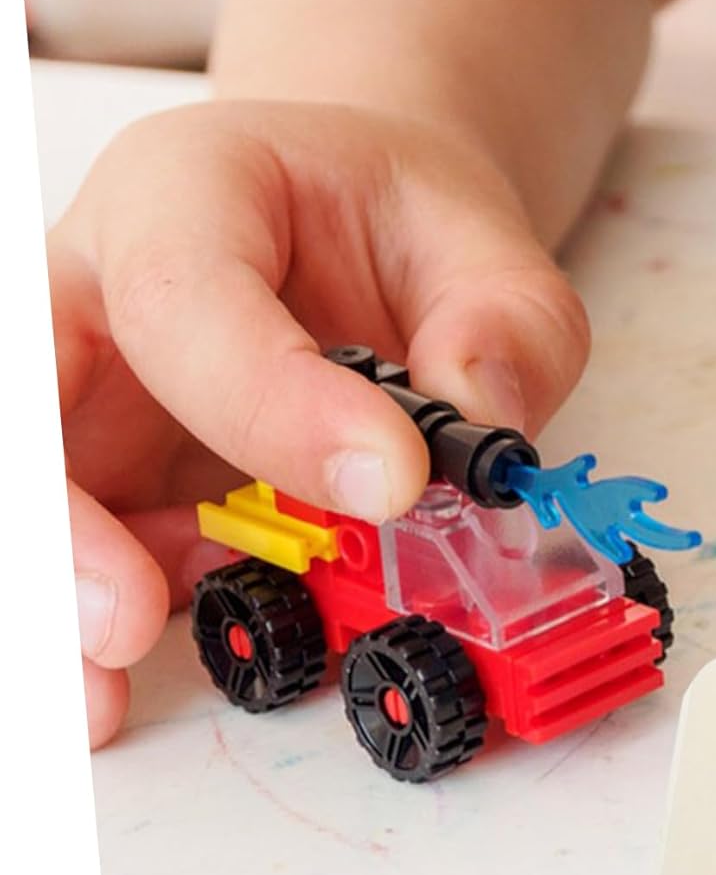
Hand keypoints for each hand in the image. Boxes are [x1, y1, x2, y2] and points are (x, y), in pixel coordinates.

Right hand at [50, 100, 589, 746]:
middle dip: (60, 517)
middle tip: (127, 620)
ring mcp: (91, 382)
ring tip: (107, 685)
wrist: (365, 230)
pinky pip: (85, 529)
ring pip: (35, 471)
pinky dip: (104, 604)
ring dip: (63, 582)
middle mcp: (101, 282)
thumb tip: (480, 422)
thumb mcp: (489, 247)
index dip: (268, 400)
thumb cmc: (401, 222)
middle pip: (30, 390)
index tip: (390, 481)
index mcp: (188, 190)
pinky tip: (154, 645)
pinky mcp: (110, 465)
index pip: (181, 291)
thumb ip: (509, 326)